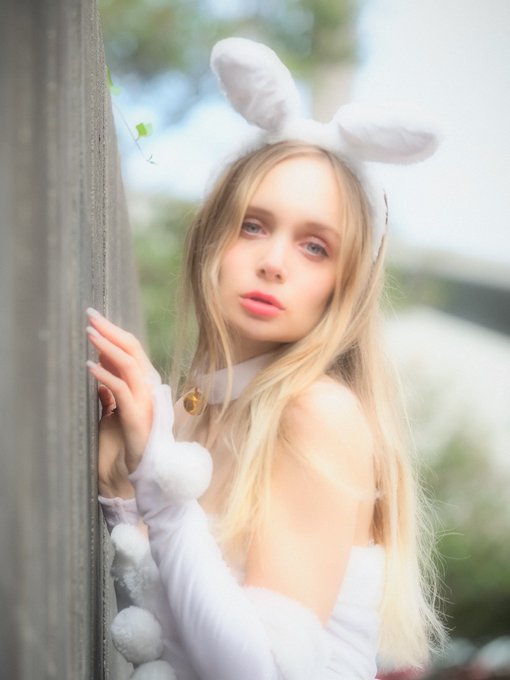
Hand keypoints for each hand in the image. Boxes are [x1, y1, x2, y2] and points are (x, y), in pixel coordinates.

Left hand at [86, 308, 159, 475]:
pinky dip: (105, 375)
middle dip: (110, 330)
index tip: (95, 319)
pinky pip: (121, 390)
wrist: (135, 470)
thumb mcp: (114, 407)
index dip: (114, 332)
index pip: (132, 349)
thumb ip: (110, 386)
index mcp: (145, 383)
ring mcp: (145, 400)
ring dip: (106, 347)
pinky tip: (89, 366)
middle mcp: (149, 387)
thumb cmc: (124, 441)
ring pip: (128, 364)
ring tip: (89, 335)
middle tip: (90, 315)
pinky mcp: (137, 415)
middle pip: (132, 349)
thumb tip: (98, 362)